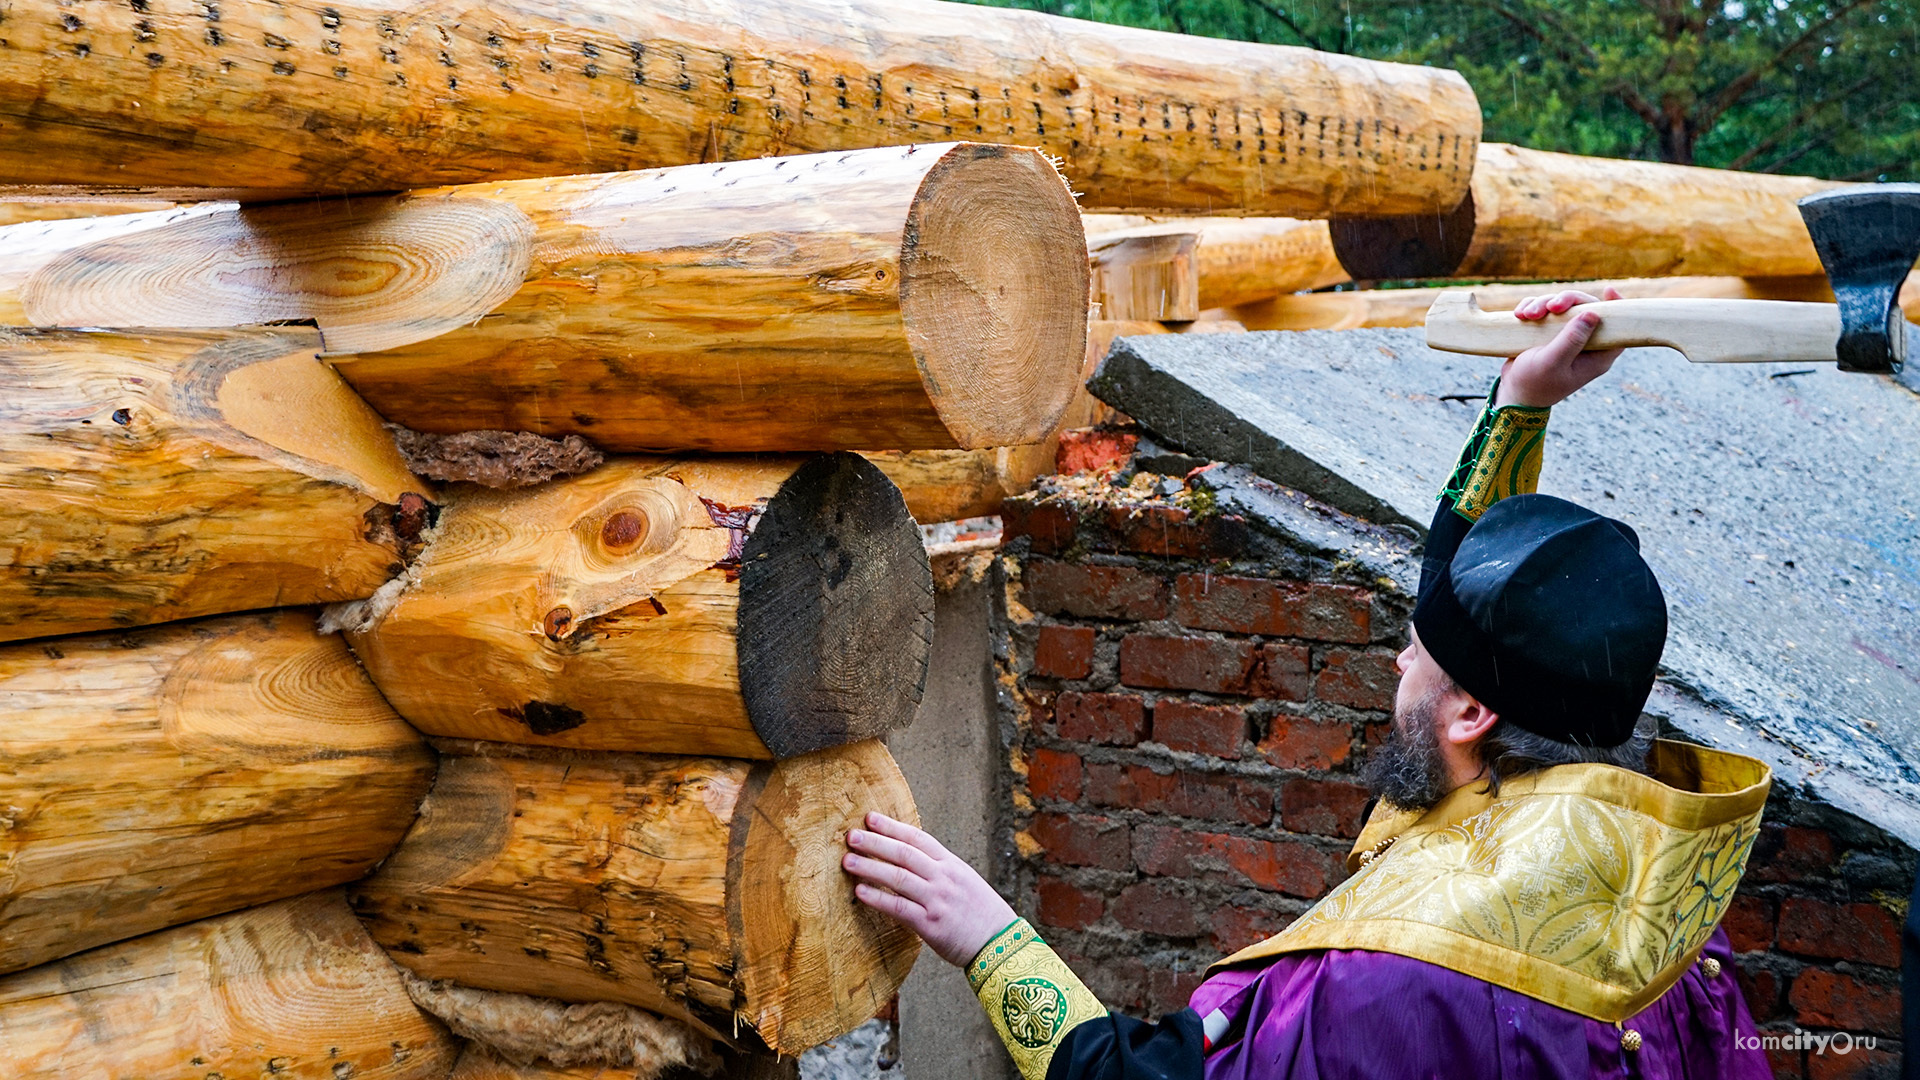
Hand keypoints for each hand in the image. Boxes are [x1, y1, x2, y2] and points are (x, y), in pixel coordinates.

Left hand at [844, 812, 1017, 966]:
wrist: (1000, 944)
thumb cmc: (980, 914)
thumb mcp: (965, 882)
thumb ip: (939, 870)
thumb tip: (910, 859)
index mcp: (952, 865)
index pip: (918, 839)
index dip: (892, 827)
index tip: (870, 818)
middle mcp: (944, 878)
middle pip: (904, 853)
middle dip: (875, 842)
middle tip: (851, 835)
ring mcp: (937, 900)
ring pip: (898, 877)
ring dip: (870, 867)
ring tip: (848, 860)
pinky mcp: (931, 924)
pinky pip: (899, 907)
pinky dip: (878, 898)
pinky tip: (860, 891)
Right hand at [1492, 287, 1625, 408]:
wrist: (1512, 392)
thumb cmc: (1534, 383)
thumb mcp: (1553, 363)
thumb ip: (1572, 340)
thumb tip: (1593, 313)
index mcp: (1596, 356)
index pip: (1617, 329)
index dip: (1616, 307)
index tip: (1608, 291)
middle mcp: (1584, 344)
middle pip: (1586, 309)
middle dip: (1566, 301)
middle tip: (1550, 307)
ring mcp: (1565, 336)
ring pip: (1562, 306)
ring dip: (1542, 304)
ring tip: (1526, 315)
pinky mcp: (1548, 332)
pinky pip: (1544, 310)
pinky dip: (1532, 307)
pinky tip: (1520, 315)